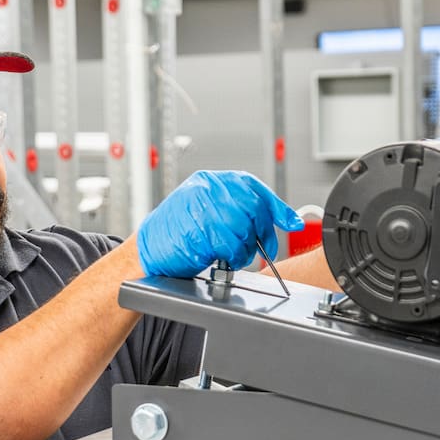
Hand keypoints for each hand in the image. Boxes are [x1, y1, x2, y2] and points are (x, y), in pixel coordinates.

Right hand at [137, 170, 304, 277]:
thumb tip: (278, 217)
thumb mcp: (208, 211)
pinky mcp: (197, 231)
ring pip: (243, 228)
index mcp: (210, 181)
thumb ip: (238, 208)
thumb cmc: (178, 233)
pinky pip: (229, 245)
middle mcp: (206, 190)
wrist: (148, 250)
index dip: (276, 207)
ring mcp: (200, 209)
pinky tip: (223, 258)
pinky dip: (232, 257)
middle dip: (261, 232)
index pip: (252, 187)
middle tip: (260, 247)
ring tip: (233, 254)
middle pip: (252, 208)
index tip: (292, 222)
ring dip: (245, 249)